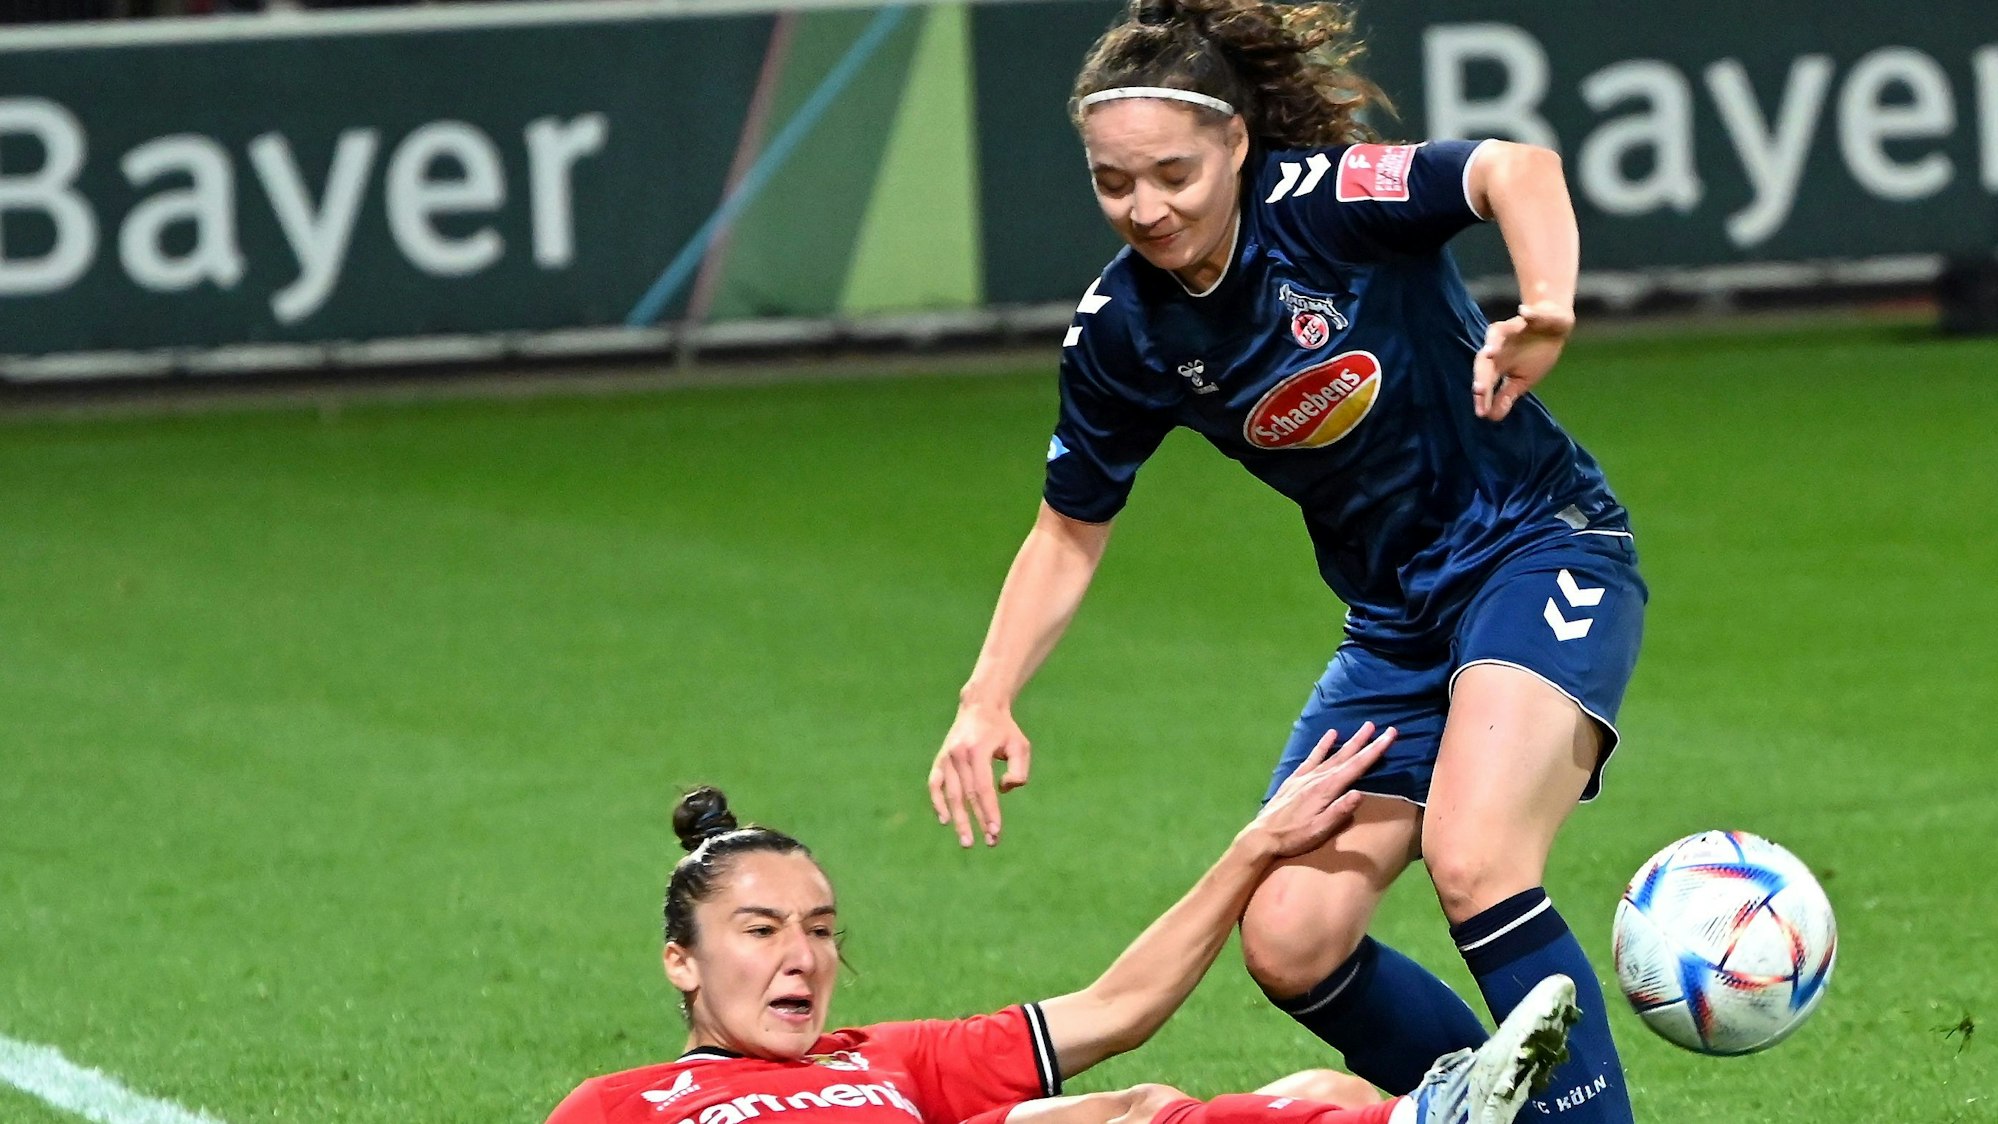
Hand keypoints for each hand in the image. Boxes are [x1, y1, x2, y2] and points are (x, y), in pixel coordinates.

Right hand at [928, 702, 1031, 847]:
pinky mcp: (940, 759)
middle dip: (978, 821)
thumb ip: (1018, 770)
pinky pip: (935, 784)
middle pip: (967, 795)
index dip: (989, 811)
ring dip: (959, 820)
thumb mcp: (1020, 746)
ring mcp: (946, 757)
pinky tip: (945, 820)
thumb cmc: (1004, 730)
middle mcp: (958, 754)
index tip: (996, 831)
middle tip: (988, 843)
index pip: (983, 788)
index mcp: (978, 750)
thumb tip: (1002, 791)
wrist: (980, 707)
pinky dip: (937, 802)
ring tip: (967, 842)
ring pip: (951, 794)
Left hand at [1244, 723, 1395, 858]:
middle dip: (1367, 742)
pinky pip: (1313, 756)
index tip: (1389, 735)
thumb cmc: (1294, 836)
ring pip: (1332, 753)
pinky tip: (1330, 734)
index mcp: (1326, 788)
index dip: (1374, 750)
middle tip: (1383, 727)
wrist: (1263, 835)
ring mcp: (1305, 776)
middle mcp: (1317, 777)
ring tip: (1364, 727)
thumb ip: (1339, 812)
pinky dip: (1323, 744)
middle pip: (1347, 756)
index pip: (1356, 766)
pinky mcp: (1295, 778)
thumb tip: (1360, 794)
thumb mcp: (1319, 830)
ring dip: (1349, 740)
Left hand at [1472, 302, 1574, 421]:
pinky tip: (1525, 314)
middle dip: (1482, 375)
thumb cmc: (1534, 356)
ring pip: (1496, 334)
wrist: (1553, 329)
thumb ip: (1506, 395)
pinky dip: (1528, 315)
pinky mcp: (1528, 316)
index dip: (1482, 396)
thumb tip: (1492, 418)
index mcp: (1497, 366)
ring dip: (1493, 342)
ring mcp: (1510, 331)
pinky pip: (1529, 315)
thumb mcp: (1522, 380)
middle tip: (1479, 390)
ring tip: (1491, 353)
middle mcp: (1498, 348)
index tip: (1481, 414)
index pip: (1485, 382)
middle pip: (1484, 361)